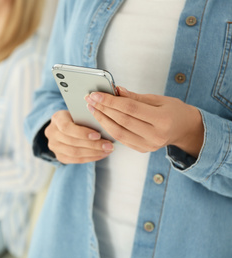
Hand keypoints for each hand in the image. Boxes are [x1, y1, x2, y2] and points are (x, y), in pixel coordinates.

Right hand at [45, 110, 113, 163]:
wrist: (63, 125)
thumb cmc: (76, 117)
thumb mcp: (79, 113)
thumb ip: (87, 119)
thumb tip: (104, 128)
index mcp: (57, 118)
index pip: (66, 127)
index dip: (82, 132)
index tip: (98, 135)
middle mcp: (51, 133)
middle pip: (72, 142)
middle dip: (93, 145)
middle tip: (109, 145)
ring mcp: (54, 146)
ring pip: (74, 153)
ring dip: (93, 153)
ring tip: (107, 151)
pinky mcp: (59, 156)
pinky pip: (75, 160)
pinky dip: (90, 158)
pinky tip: (101, 155)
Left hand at [85, 87, 203, 156]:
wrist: (185, 129)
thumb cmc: (173, 110)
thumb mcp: (158, 99)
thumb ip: (135, 97)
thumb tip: (116, 90)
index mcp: (162, 119)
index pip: (130, 109)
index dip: (111, 101)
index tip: (96, 94)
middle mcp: (156, 135)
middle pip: (122, 121)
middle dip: (103, 109)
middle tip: (89, 100)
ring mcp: (149, 145)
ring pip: (118, 133)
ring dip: (102, 120)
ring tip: (92, 109)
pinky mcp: (142, 149)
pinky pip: (121, 139)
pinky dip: (109, 128)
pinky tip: (101, 119)